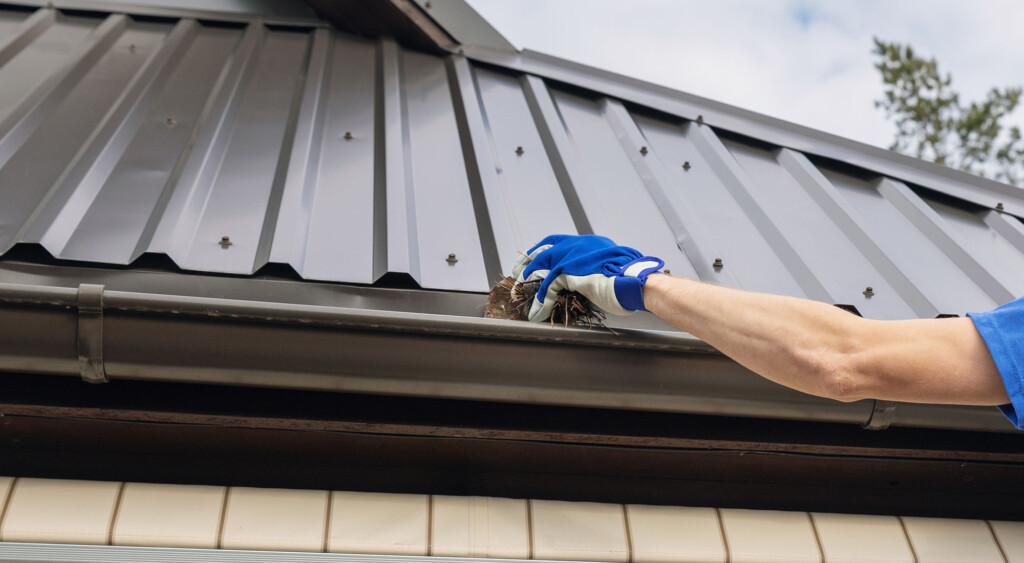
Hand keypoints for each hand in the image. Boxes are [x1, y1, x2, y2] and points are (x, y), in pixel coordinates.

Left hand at [512, 235, 663, 321]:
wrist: (638, 282)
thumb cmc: (629, 280)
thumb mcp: (606, 271)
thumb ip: (590, 272)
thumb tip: (581, 285)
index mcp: (587, 243)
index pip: (557, 242)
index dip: (542, 250)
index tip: (533, 259)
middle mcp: (577, 245)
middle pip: (543, 250)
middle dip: (527, 262)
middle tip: (517, 273)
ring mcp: (572, 256)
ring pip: (541, 267)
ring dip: (528, 283)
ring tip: (520, 294)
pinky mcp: (569, 271)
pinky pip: (547, 287)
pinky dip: (540, 301)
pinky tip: (537, 312)